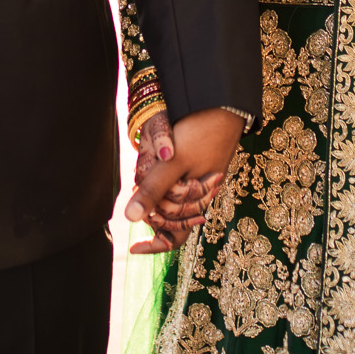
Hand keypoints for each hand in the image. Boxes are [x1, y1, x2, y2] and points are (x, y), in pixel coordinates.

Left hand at [124, 106, 244, 252]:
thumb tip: (130, 218)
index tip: (133, 248)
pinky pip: (178, 185)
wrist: (224, 105)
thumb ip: (153, 190)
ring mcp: (202, 180)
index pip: (177, 236)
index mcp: (198, 200)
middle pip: (173, 221)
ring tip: (141, 182)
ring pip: (174, 202)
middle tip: (136, 197)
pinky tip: (153, 169)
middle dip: (152, 215)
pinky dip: (162, 183)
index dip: (155, 245)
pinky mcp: (200, 165)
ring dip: (156, 198)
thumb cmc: (200, 134)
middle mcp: (202, 195)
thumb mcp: (172, 163)